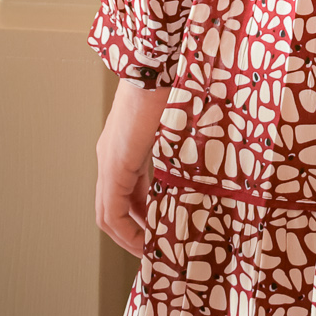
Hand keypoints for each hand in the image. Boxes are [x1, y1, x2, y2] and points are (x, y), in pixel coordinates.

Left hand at [95, 77, 169, 256]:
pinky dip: (126, 229)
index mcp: (123, 146)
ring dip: (128, 235)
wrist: (159, 65)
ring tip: (151, 250)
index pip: (123, 193)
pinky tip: (146, 239)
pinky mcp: (114, 165)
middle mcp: (110, 157)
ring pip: (108, 213)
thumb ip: (180, 143)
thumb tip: (207, 152)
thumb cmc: (174, 83)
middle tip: (155, 248)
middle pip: (111, 209)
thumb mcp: (178, 121)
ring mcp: (109, 161)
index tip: (158, 230)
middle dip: (131, 232)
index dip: (138, 216)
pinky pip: (112, 210)